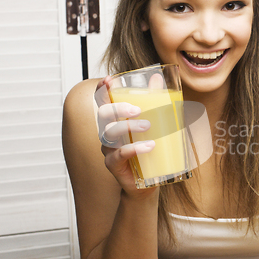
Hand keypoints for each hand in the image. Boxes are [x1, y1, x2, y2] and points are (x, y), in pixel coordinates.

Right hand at [94, 77, 154, 193]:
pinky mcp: (113, 165)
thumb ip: (155, 100)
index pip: (103, 101)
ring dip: (128, 127)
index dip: (101, 90)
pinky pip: (117, 155)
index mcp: (115, 120)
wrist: (150, 181)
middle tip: (138, 110)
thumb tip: (156, 77)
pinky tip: (148, 146)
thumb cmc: (150, 149)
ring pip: (110, 133)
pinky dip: (132, 149)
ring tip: (148, 127)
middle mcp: (108, 132)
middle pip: (103, 115)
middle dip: (118, 108)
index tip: (108, 80)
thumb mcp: (156, 123)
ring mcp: (109, 149)